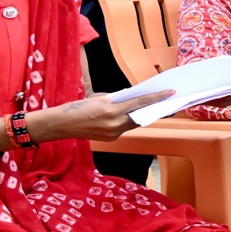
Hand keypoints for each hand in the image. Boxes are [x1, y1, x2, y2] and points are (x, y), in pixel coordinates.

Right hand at [28, 90, 175, 143]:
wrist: (60, 125)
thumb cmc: (77, 107)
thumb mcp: (98, 98)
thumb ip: (117, 99)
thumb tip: (132, 99)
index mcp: (112, 111)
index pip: (140, 103)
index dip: (156, 97)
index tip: (170, 92)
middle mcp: (115, 124)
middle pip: (140, 115)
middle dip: (152, 108)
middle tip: (166, 100)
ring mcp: (113, 134)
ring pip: (133, 123)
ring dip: (141, 115)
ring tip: (151, 106)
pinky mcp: (111, 138)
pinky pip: (125, 128)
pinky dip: (129, 121)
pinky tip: (133, 115)